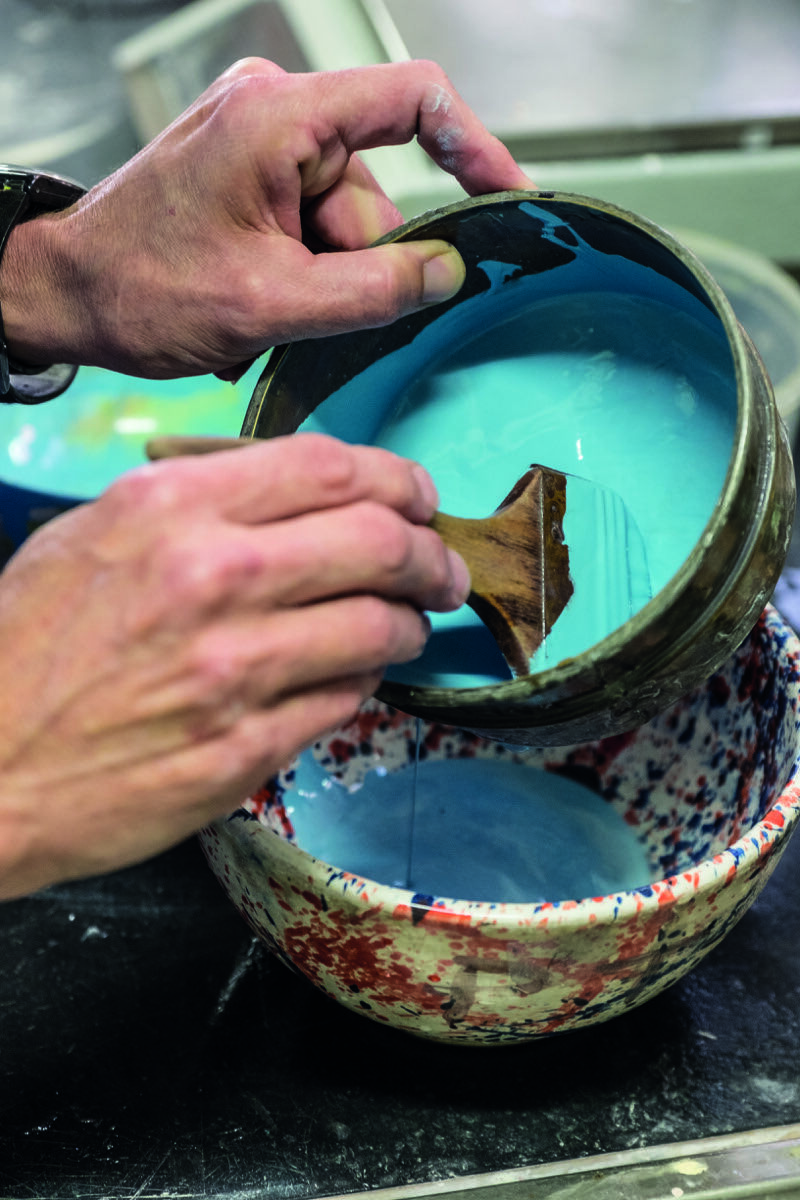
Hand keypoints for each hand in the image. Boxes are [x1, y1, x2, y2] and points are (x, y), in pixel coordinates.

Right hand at [0, 435, 468, 898]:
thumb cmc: (27, 649)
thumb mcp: (94, 536)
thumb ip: (197, 503)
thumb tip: (297, 500)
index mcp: (171, 510)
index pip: (330, 467)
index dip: (397, 479)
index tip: (418, 499)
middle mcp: (212, 578)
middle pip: (379, 542)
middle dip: (432, 555)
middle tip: (443, 571)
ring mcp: (233, 670)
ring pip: (379, 627)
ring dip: (410, 625)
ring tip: (406, 627)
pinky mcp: (244, 748)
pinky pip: (344, 701)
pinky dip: (361, 683)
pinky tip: (348, 678)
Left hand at [2, 58, 531, 378]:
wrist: (66, 295)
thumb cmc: (142, 289)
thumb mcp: (271, 304)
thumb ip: (371, 291)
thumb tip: (447, 274)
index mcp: (279, 118)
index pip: (412, 100)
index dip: (474, 147)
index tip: (510, 198)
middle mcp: (274, 111)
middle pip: (375, 189)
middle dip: (360, 264)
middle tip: (313, 314)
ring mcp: (259, 140)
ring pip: (346, 219)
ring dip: (327, 277)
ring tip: (269, 312)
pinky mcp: (249, 170)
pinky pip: (313, 222)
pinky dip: (304, 270)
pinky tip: (263, 300)